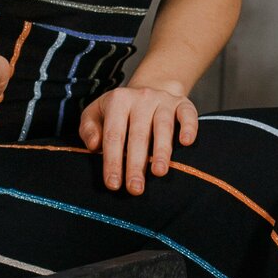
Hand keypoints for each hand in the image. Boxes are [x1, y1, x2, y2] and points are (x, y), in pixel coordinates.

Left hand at [78, 82, 197, 194]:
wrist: (149, 89)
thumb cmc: (118, 112)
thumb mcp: (95, 114)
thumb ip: (88, 129)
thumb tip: (94, 146)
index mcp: (118, 101)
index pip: (113, 135)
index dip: (113, 161)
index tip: (113, 185)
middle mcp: (141, 98)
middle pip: (138, 134)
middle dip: (136, 164)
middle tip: (135, 188)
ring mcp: (163, 100)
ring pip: (163, 126)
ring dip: (161, 150)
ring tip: (159, 172)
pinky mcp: (182, 103)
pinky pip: (187, 114)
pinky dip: (189, 127)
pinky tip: (186, 142)